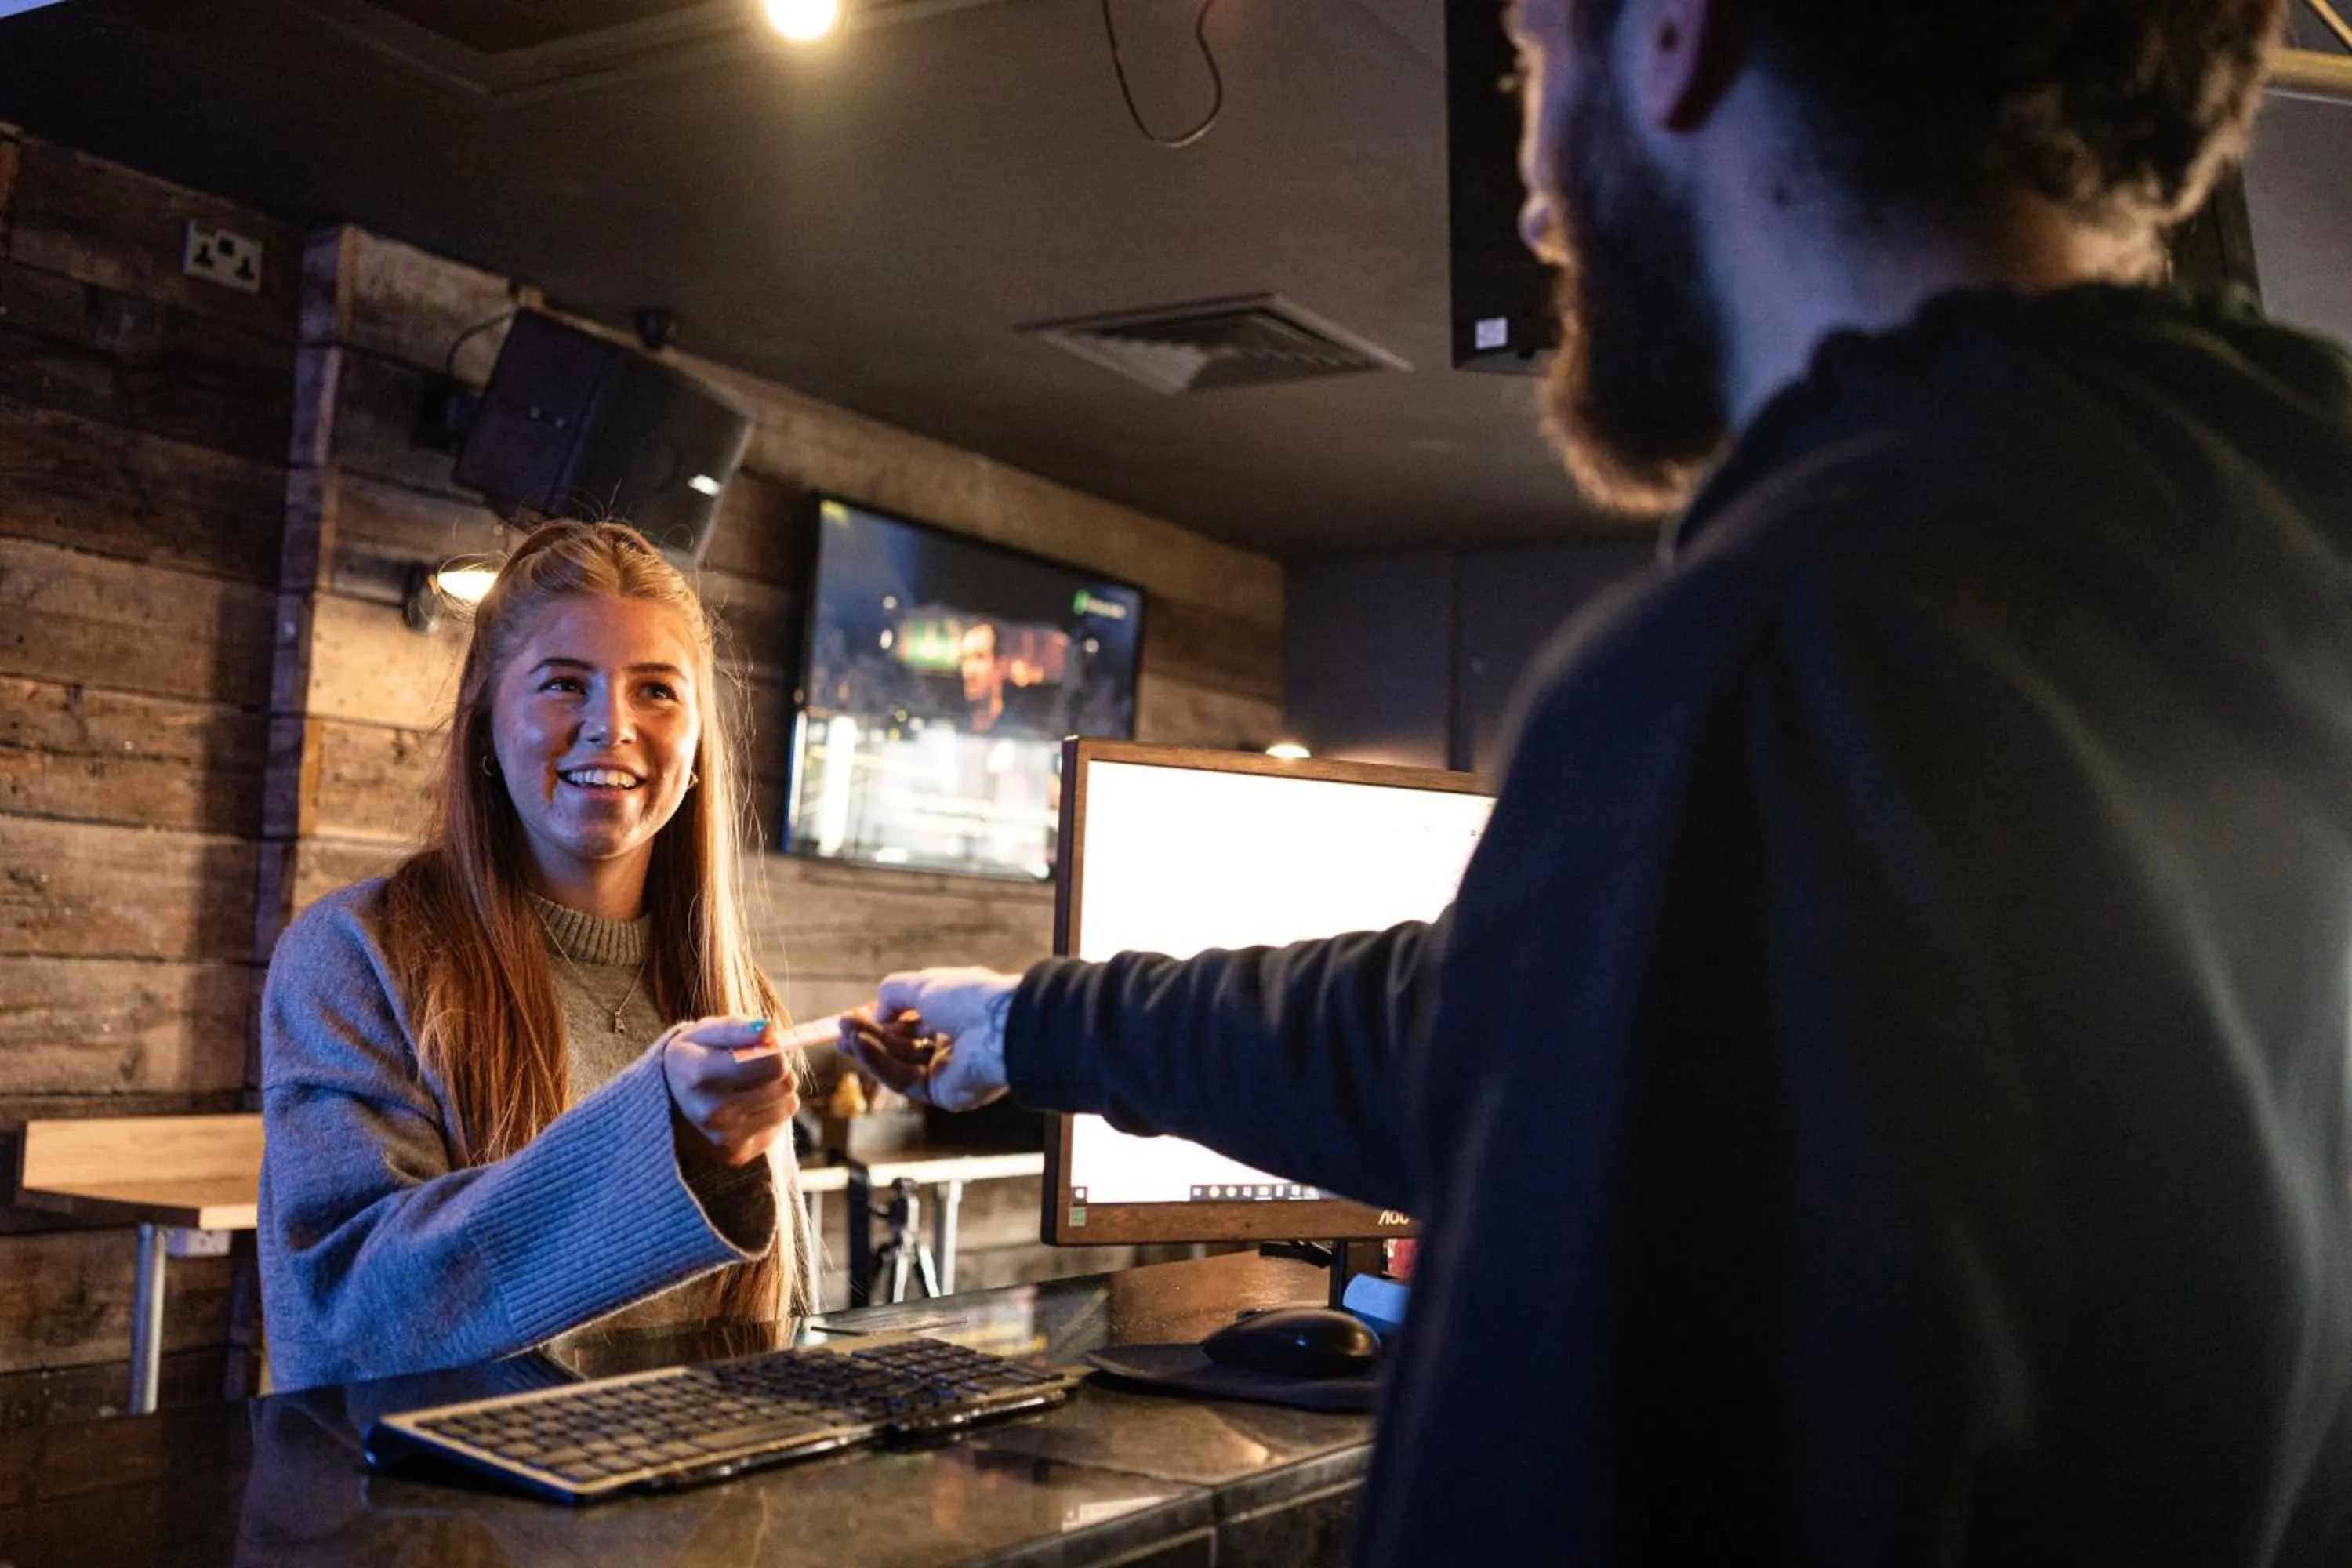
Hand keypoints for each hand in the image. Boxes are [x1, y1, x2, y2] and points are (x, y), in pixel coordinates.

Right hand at [660, 1016, 800, 1169]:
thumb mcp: (705, 1033)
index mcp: (697, 1073)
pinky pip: (780, 1125)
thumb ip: (737, 1029)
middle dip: (779, 1068)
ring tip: (749, 1086)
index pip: (771, 1063)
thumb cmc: (693, 1059)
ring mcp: (723, 1138)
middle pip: (784, 1083)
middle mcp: (709, 1111)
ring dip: (778, 1091)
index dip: (774, 1049)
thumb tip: (768, 1030)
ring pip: (788, 1104)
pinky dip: (770, 1112)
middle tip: (756, 1065)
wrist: (665, 1105)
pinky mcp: (736, 1155)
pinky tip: (745, 1108)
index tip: (760, 1046)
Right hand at [838, 967, 1017, 1112]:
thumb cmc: (969, 998)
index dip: (881, 1021)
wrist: (999, 1027)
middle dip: (870, 1038)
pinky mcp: (943, 1094)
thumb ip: (893, 994)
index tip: (852, 1018)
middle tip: (841, 1032)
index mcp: (954, 1014)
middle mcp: (952, 1043)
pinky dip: (881, 1064)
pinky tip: (862, 1047)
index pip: (910, 1022)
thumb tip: (875, 1013)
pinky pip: (904, 1080)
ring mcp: (947, 1070)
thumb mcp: (923, 984)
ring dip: (870, 1050)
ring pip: (899, 1063)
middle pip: (901, 1045)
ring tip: (845, 1038)